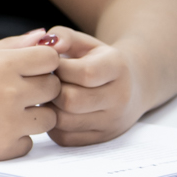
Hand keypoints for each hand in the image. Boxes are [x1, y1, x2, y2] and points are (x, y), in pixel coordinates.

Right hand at [0, 30, 61, 159]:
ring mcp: (9, 124)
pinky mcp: (4, 149)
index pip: (51, 59)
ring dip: (34, 114)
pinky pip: (29, 141)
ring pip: (49, 118)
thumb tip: (45, 38)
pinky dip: (16, 136)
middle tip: (13, 88)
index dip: (41, 62)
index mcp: (0, 65)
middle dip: (40, 86)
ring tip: (4, 109)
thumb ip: (12, 46)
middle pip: (54, 88)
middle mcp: (9, 94)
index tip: (26, 66)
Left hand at [45, 27, 144, 145]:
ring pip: (64, 122)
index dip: (59, 67)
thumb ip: (63, 36)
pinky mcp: (100, 139)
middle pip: (72, 101)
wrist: (131, 86)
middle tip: (44, 82)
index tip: (51, 64)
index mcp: (118, 68)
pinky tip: (55, 109)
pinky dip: (52, 124)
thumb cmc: (98, 60)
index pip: (85, 73)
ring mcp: (111, 123)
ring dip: (48, 108)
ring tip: (48, 95)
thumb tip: (45, 44)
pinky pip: (64, 138)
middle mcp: (119, 99)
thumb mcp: (85, 41)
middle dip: (51, 90)